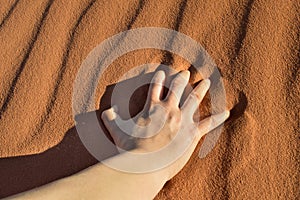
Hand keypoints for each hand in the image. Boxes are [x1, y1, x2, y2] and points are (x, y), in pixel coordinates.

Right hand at [101, 70, 228, 179]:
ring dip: (201, 89)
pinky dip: (218, 118)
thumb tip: (105, 112)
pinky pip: (208, 123)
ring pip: (194, 100)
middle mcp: (168, 109)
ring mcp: (182, 120)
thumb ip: (110, 120)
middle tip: (186, 72)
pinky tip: (226, 112)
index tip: (162, 72)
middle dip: (182, 79)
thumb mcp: (116, 131)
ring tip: (206, 81)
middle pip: (177, 89)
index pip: (155, 88)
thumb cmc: (131, 148)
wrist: (145, 163)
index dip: (159, 79)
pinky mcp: (192, 133)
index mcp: (152, 108)